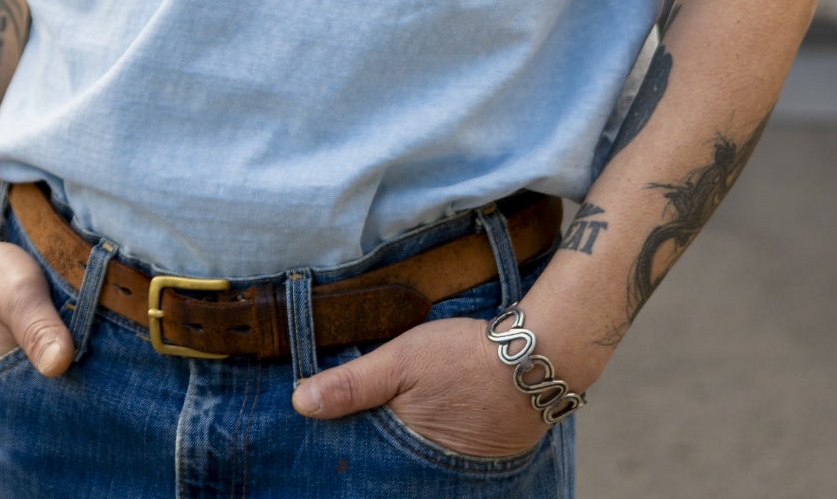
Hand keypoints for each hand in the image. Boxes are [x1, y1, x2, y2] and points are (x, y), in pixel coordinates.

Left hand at [291, 315, 550, 459]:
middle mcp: (428, 477)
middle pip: (384, 476)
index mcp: (404, 460)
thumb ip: (352, 384)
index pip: (360, 474)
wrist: (536, 359)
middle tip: (348, 446)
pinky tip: (419, 433)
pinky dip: (424, 455)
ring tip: (383, 439)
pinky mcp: (479, 466)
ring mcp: (457, 476)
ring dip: (395, 461)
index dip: (340, 463)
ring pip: (411, 473)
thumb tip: (300, 402)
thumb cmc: (465, 358)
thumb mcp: (402, 360)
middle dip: (367, 464)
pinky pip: (439, 468)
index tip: (318, 453)